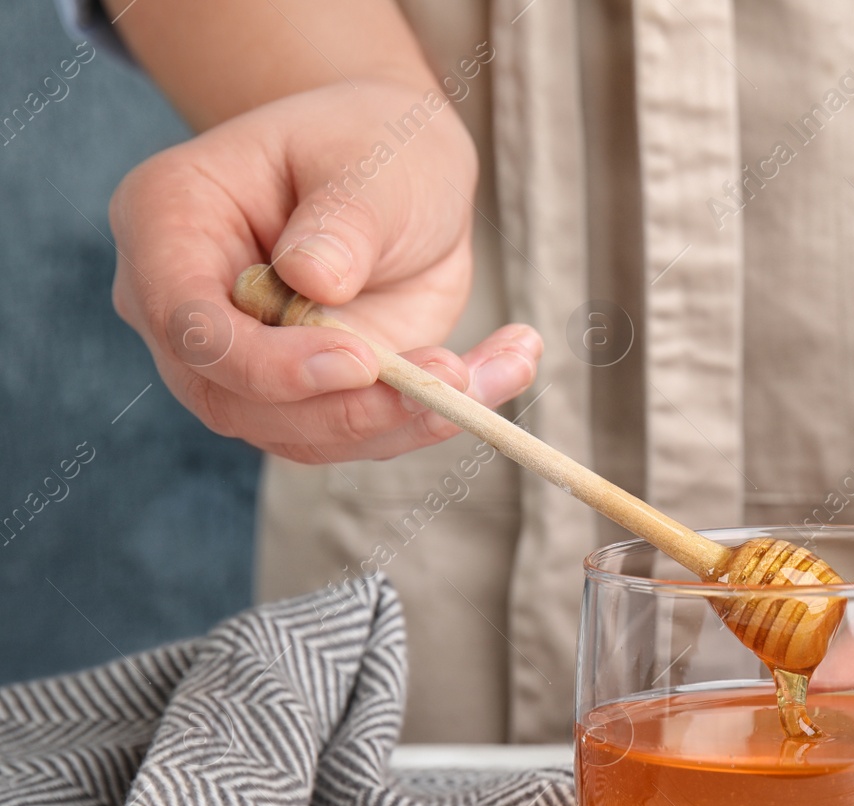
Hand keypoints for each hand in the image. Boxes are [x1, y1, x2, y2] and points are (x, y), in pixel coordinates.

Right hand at [109, 81, 539, 462]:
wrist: (399, 171)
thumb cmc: (372, 144)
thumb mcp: (370, 160)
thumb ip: (342, 221)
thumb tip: (314, 284)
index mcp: (171, 222)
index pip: (188, 320)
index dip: (267, 363)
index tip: (361, 361)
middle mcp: (189, 306)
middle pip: (238, 399)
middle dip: (349, 409)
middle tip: (451, 386)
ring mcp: (244, 360)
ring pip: (301, 434)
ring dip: (401, 422)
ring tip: (489, 373)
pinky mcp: (307, 394)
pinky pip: (359, 431)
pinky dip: (433, 418)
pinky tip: (503, 371)